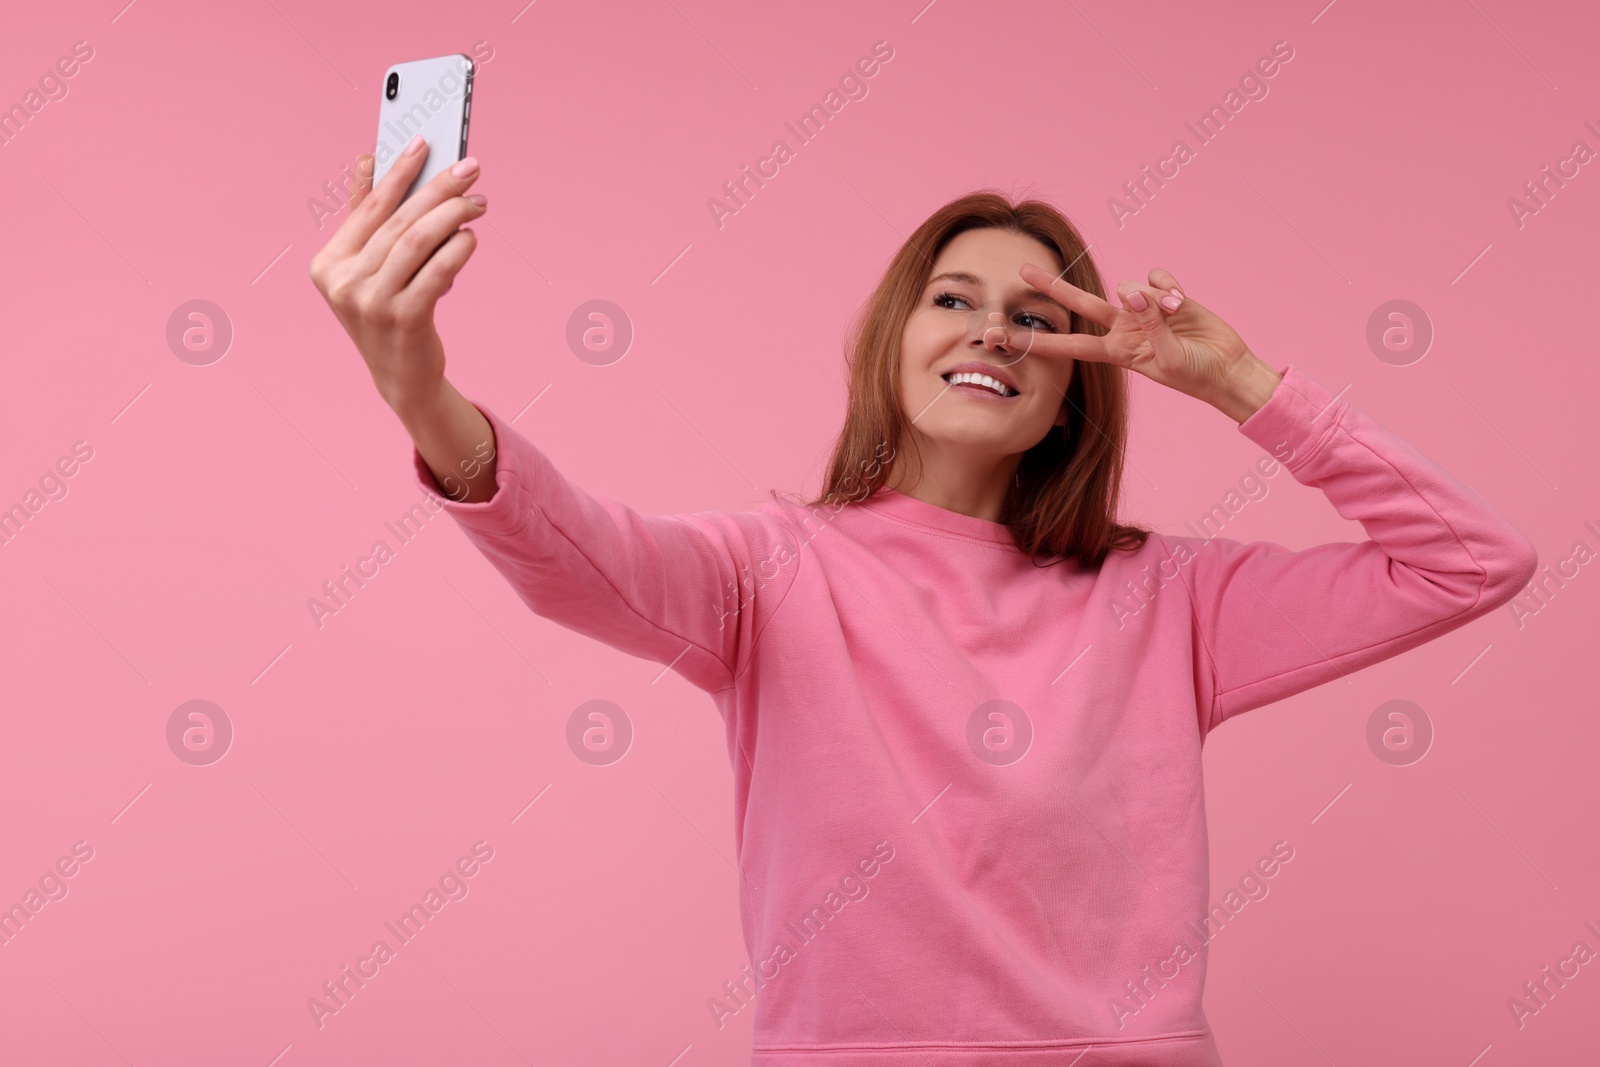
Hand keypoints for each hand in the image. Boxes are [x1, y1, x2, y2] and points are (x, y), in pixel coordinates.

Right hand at [309, 137, 486, 415]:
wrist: (401, 376)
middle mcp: (344, 283)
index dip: (398, 172)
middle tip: (470, 168)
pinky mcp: (403, 321)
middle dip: (437, 189)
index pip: (369, 208)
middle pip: (398, 222)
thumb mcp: (368, 268)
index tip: (423, 142)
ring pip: (417, 243)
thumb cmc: (389, 312)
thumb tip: (367, 161)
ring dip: (452, 215)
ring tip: (478, 202)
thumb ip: (366, 219)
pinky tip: (472, 237)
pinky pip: (436, 273)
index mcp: (329, 264)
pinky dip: (457, 250)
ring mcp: (371, 304)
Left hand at [1016, 263, 1280, 420]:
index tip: (1011, 339)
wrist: (1227, 368)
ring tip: (1174, 312)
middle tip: (1023, 270)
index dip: (1042, 342)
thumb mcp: (1168, 356)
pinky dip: (1166, 285)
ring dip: (1150, 295)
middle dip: (1053, 287)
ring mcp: (1144, 311)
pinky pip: (1155, 276)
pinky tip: (1180, 301)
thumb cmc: (1195, 374)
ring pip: (1128, 286)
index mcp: (1116, 351)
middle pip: (1081, 303)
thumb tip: (1133, 294)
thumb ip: (1149, 324)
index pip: (1071, 345)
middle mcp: (1124, 327)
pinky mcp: (1166, 296)